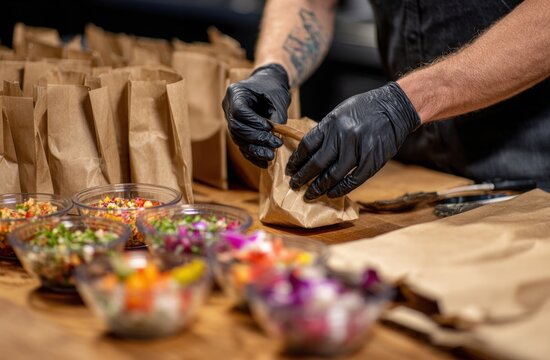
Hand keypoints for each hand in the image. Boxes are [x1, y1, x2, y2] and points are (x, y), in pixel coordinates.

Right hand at [222, 63, 290, 167]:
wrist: (268, 85)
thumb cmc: (272, 88)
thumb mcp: (278, 98)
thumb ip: (276, 117)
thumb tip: (276, 137)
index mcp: (235, 93)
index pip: (239, 112)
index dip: (254, 122)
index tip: (270, 128)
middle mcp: (228, 107)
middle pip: (236, 128)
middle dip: (256, 139)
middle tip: (274, 144)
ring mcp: (230, 120)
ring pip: (238, 139)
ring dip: (254, 150)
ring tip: (270, 156)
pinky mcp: (237, 131)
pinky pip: (241, 145)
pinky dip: (252, 155)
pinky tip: (264, 163)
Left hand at [286, 82, 420, 199]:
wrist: (395, 107)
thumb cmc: (365, 109)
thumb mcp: (340, 113)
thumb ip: (326, 132)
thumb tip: (309, 152)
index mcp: (332, 122)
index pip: (307, 145)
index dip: (297, 160)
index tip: (290, 170)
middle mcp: (343, 135)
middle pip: (317, 162)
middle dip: (303, 177)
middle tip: (295, 186)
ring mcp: (359, 148)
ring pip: (334, 174)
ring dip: (319, 187)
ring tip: (310, 194)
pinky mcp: (373, 159)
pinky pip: (354, 179)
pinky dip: (341, 189)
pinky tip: (332, 194)